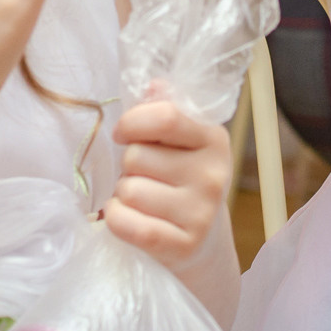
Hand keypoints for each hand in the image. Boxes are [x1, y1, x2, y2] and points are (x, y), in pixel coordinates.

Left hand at [105, 84, 231, 270]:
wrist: (203, 242)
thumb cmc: (181, 182)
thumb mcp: (181, 143)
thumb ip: (164, 111)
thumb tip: (154, 84)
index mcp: (214, 139)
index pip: (165, 117)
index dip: (132, 123)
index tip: (124, 134)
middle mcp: (213, 175)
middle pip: (136, 157)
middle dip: (129, 167)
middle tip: (145, 178)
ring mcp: (201, 213)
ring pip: (128, 191)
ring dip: (122, 196)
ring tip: (142, 201)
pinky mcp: (183, 246)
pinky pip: (126, 223)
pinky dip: (116, 219)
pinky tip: (129, 218)